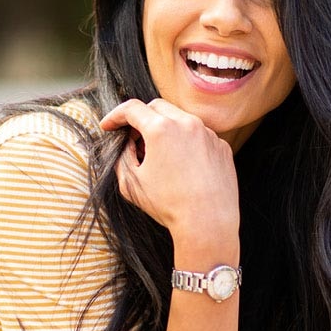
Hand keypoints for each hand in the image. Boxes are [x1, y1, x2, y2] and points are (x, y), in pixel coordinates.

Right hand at [98, 99, 239, 239]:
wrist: (208, 223)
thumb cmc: (168, 205)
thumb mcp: (131, 183)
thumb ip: (122, 156)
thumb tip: (128, 144)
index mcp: (161, 129)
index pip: (131, 109)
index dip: (115, 116)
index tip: (108, 126)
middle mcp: (187, 124)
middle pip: (157, 107)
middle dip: (140, 118)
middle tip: (132, 139)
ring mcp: (208, 134)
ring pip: (180, 119)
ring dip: (165, 129)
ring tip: (158, 155)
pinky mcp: (221, 147)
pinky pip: (199, 136)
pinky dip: (186, 143)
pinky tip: (181, 165)